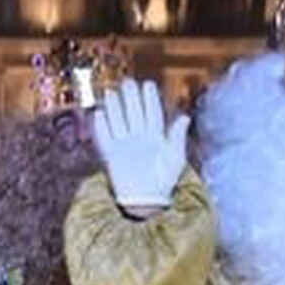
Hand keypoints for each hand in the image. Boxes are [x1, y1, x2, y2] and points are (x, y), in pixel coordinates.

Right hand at [92, 78, 190, 209]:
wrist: (146, 202)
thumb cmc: (164, 181)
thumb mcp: (175, 158)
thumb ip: (177, 137)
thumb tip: (185, 116)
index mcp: (156, 137)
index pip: (152, 113)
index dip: (150, 99)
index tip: (148, 84)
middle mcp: (138, 138)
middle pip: (133, 113)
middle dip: (130, 97)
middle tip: (128, 83)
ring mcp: (124, 145)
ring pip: (118, 121)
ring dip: (114, 107)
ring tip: (112, 92)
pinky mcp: (110, 155)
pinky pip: (103, 137)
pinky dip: (100, 126)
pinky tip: (99, 113)